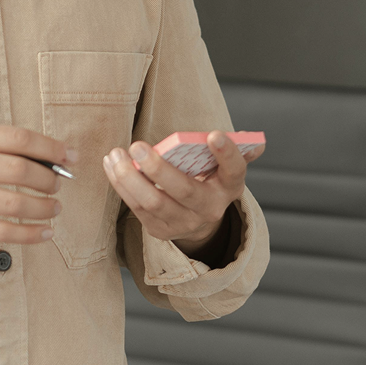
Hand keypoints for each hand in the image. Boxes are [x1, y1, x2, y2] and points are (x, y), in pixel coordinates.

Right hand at [0, 122, 76, 245]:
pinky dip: (29, 234)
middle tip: (60, 185)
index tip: (69, 155)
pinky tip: (43, 234)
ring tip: (54, 208)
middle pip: (21, 169)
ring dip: (44, 207)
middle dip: (50, 179)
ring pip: (15, 202)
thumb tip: (38, 156)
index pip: (17, 138)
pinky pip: (0, 230)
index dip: (50, 147)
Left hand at [103, 131, 263, 250]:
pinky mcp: (160, 230)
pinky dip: (121, 185)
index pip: (234, 171)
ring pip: (153, 203)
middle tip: (137, 146)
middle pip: (185, 191)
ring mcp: (184, 223)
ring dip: (130, 178)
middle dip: (159, 169)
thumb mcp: (222, 167)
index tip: (213, 134)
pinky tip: (111, 164)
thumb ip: (233, 151)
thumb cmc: (207, 178)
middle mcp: (209, 209)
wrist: (198, 219)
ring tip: (116, 154)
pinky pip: (136, 207)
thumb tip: (254, 141)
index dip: (226, 154)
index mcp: (229, 186)